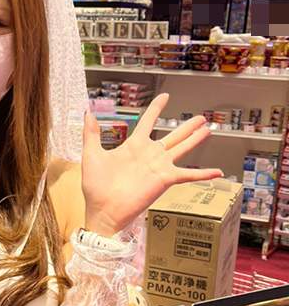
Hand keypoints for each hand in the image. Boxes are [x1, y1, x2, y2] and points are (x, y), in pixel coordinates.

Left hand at [81, 93, 222, 237]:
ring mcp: (158, 166)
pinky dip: (204, 174)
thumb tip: (87, 113)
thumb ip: (91, 133)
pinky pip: (188, 175)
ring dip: (196, 139)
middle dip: (186, 126)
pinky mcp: (165, 180)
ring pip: (182, 148)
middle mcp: (149, 154)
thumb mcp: (92, 154)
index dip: (156, 108)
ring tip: (209, 129)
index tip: (165, 96)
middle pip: (172, 135)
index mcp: (133, 146)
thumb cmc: (95, 186)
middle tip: (200, 117)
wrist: (103, 209)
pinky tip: (218, 172)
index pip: (148, 121)